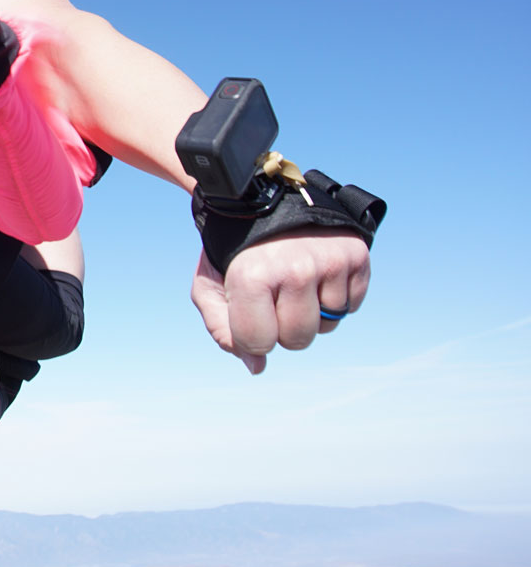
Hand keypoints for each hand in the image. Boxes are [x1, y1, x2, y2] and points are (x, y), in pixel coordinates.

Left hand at [190, 228, 370, 373]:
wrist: (264, 199)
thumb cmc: (235, 250)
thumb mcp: (210, 283)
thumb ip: (222, 328)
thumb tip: (256, 366)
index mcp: (252, 276)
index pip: (259, 343)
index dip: (251, 336)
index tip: (248, 312)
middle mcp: (295, 269)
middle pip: (297, 340)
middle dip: (283, 328)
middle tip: (273, 295)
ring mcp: (329, 261)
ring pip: (328, 325)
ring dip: (311, 312)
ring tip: (294, 279)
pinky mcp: (356, 256)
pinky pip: (351, 305)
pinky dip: (335, 297)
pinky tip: (317, 272)